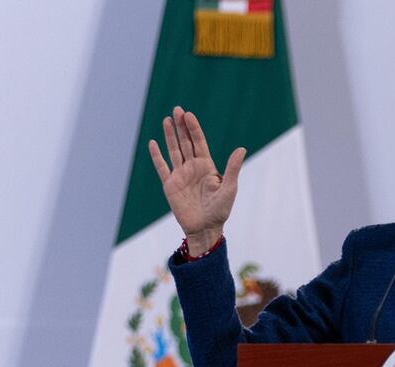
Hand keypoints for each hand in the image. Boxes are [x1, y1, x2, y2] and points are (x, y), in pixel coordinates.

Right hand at [148, 106, 245, 254]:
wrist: (205, 228)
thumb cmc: (220, 210)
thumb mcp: (229, 188)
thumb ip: (233, 168)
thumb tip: (242, 148)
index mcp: (207, 167)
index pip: (199, 142)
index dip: (193, 129)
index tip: (188, 115)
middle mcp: (193, 168)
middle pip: (186, 142)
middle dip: (181, 127)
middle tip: (177, 109)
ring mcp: (180, 175)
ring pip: (174, 151)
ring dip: (170, 136)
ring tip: (167, 120)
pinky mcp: (170, 185)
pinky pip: (162, 167)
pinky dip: (157, 156)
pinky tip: (153, 143)